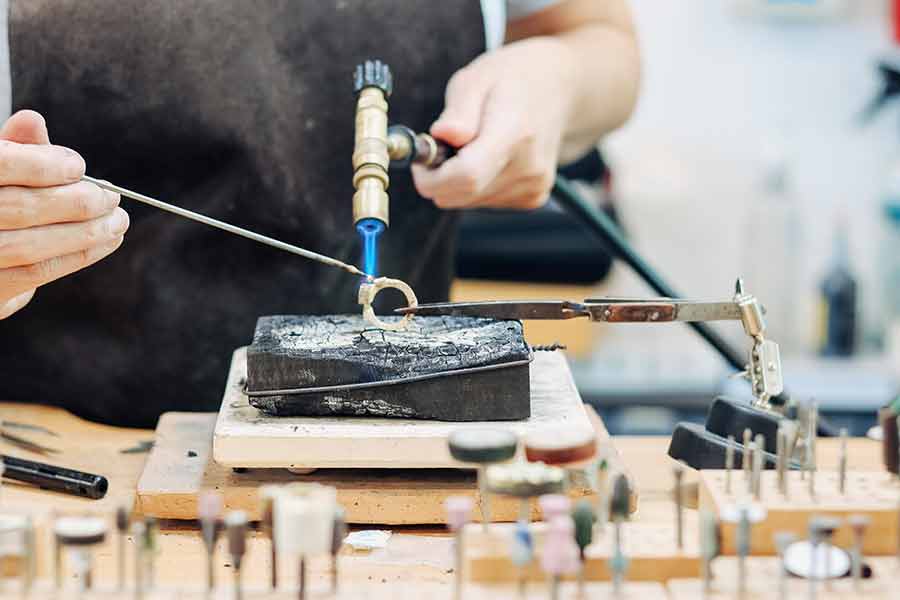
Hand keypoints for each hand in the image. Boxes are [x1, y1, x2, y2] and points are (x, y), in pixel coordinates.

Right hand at [0, 110, 127, 318]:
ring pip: (32, 246)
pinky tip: (105, 242)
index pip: (0, 165)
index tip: (78, 166)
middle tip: (111, 197)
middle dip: (77, 202)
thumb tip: (33, 120)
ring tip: (117, 220)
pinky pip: (37, 273)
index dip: (41, 164)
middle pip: (22, 209)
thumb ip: (14, 149)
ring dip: (86, 233)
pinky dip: (77, 255)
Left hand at [412, 38, 576, 209]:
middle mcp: (529, 166)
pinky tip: (489, 157)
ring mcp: (534, 185)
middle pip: (463, 194)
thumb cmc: (514, 78)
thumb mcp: (477, 79)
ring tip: (472, 145)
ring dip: (458, 180)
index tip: (421, 163)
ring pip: (470, 201)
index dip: (432, 178)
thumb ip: (457, 113)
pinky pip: (485, 202)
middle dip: (439, 179)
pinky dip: (476, 185)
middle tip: (442, 148)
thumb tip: (442, 137)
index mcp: (514, 133)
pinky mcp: (534, 197)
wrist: (560, 89)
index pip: (466, 176)